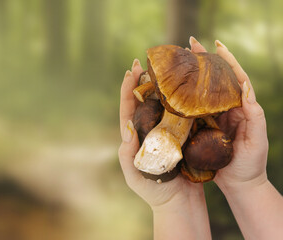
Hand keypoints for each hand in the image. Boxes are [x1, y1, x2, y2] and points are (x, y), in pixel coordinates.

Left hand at [119, 58, 210, 238]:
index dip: (127, 89)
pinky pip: (181, 116)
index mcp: (135, 137)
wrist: (179, 204)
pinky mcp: (182, 137)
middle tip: (147, 62)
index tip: (130, 70)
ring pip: (163, 105)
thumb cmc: (154, 192)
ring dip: (164, 87)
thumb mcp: (135, 175)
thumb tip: (126, 126)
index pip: (128, 108)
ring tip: (168, 69)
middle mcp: (149, 131)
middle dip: (144, 81)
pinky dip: (182, 102)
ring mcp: (165, 133)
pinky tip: (187, 90)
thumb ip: (128, 153)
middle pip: (145, 101)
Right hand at [189, 37, 268, 191]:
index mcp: (240, 108)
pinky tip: (170, 91)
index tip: (215, 45)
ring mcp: (212, 118)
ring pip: (199, 93)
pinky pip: (190, 110)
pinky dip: (181, 99)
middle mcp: (225, 109)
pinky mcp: (201, 128)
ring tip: (177, 62)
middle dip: (202, 61)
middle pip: (213, 80)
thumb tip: (247, 88)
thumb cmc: (251, 164)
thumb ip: (255, 116)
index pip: (234, 79)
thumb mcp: (257, 140)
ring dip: (189, 76)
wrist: (240, 185)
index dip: (226, 61)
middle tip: (189, 44)